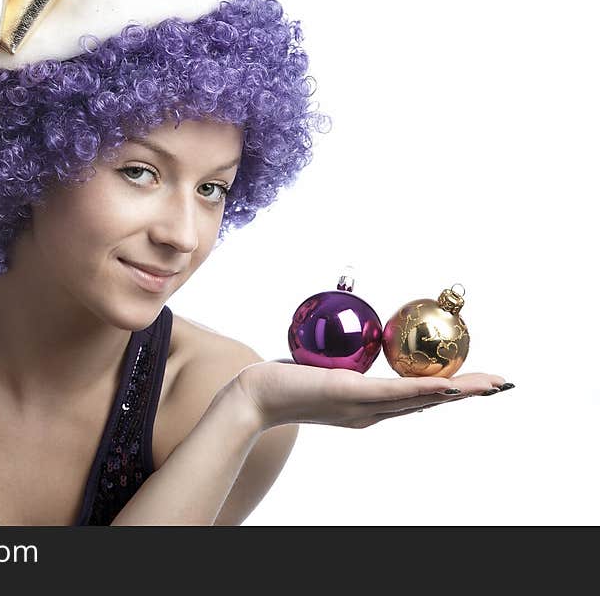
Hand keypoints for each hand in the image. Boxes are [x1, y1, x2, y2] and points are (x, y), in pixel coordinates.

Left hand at [236, 359, 512, 430]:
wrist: (253, 398)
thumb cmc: (281, 381)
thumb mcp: (319, 371)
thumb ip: (340, 364)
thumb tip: (352, 341)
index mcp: (368, 408)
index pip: (416, 398)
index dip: (449, 391)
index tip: (477, 382)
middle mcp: (371, 413)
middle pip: (428, 403)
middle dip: (467, 393)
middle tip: (502, 384)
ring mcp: (363, 408)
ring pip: (419, 400)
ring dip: (458, 392)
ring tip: (490, 385)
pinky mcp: (352, 397)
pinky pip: (395, 393)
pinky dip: (426, 390)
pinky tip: (449, 386)